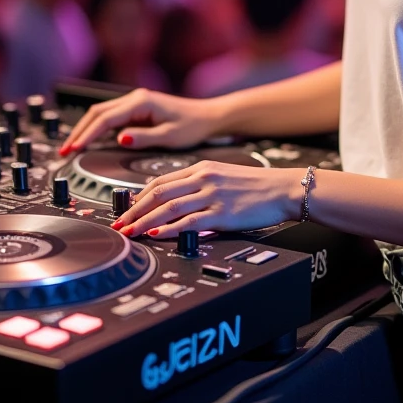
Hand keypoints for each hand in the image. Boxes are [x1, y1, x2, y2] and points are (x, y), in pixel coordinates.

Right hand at [59, 88, 226, 155]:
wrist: (207, 117)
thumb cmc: (193, 126)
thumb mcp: (170, 136)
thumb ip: (144, 138)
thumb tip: (120, 139)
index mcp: (141, 102)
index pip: (105, 118)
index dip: (87, 134)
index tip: (73, 148)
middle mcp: (135, 98)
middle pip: (97, 112)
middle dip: (79, 131)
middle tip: (64, 151)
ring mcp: (134, 103)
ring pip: (101, 113)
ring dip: (85, 128)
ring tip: (71, 147)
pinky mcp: (136, 110)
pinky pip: (110, 117)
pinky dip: (96, 127)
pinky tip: (88, 140)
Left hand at [112, 161, 304, 238]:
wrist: (284, 189)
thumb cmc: (257, 185)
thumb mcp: (223, 176)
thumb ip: (198, 186)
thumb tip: (175, 204)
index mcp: (201, 168)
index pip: (160, 180)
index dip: (137, 196)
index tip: (125, 209)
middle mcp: (203, 178)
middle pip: (158, 193)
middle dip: (134, 210)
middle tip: (119, 224)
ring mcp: (212, 195)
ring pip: (169, 207)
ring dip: (144, 221)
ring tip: (130, 233)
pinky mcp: (222, 213)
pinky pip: (189, 222)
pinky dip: (169, 229)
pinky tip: (157, 235)